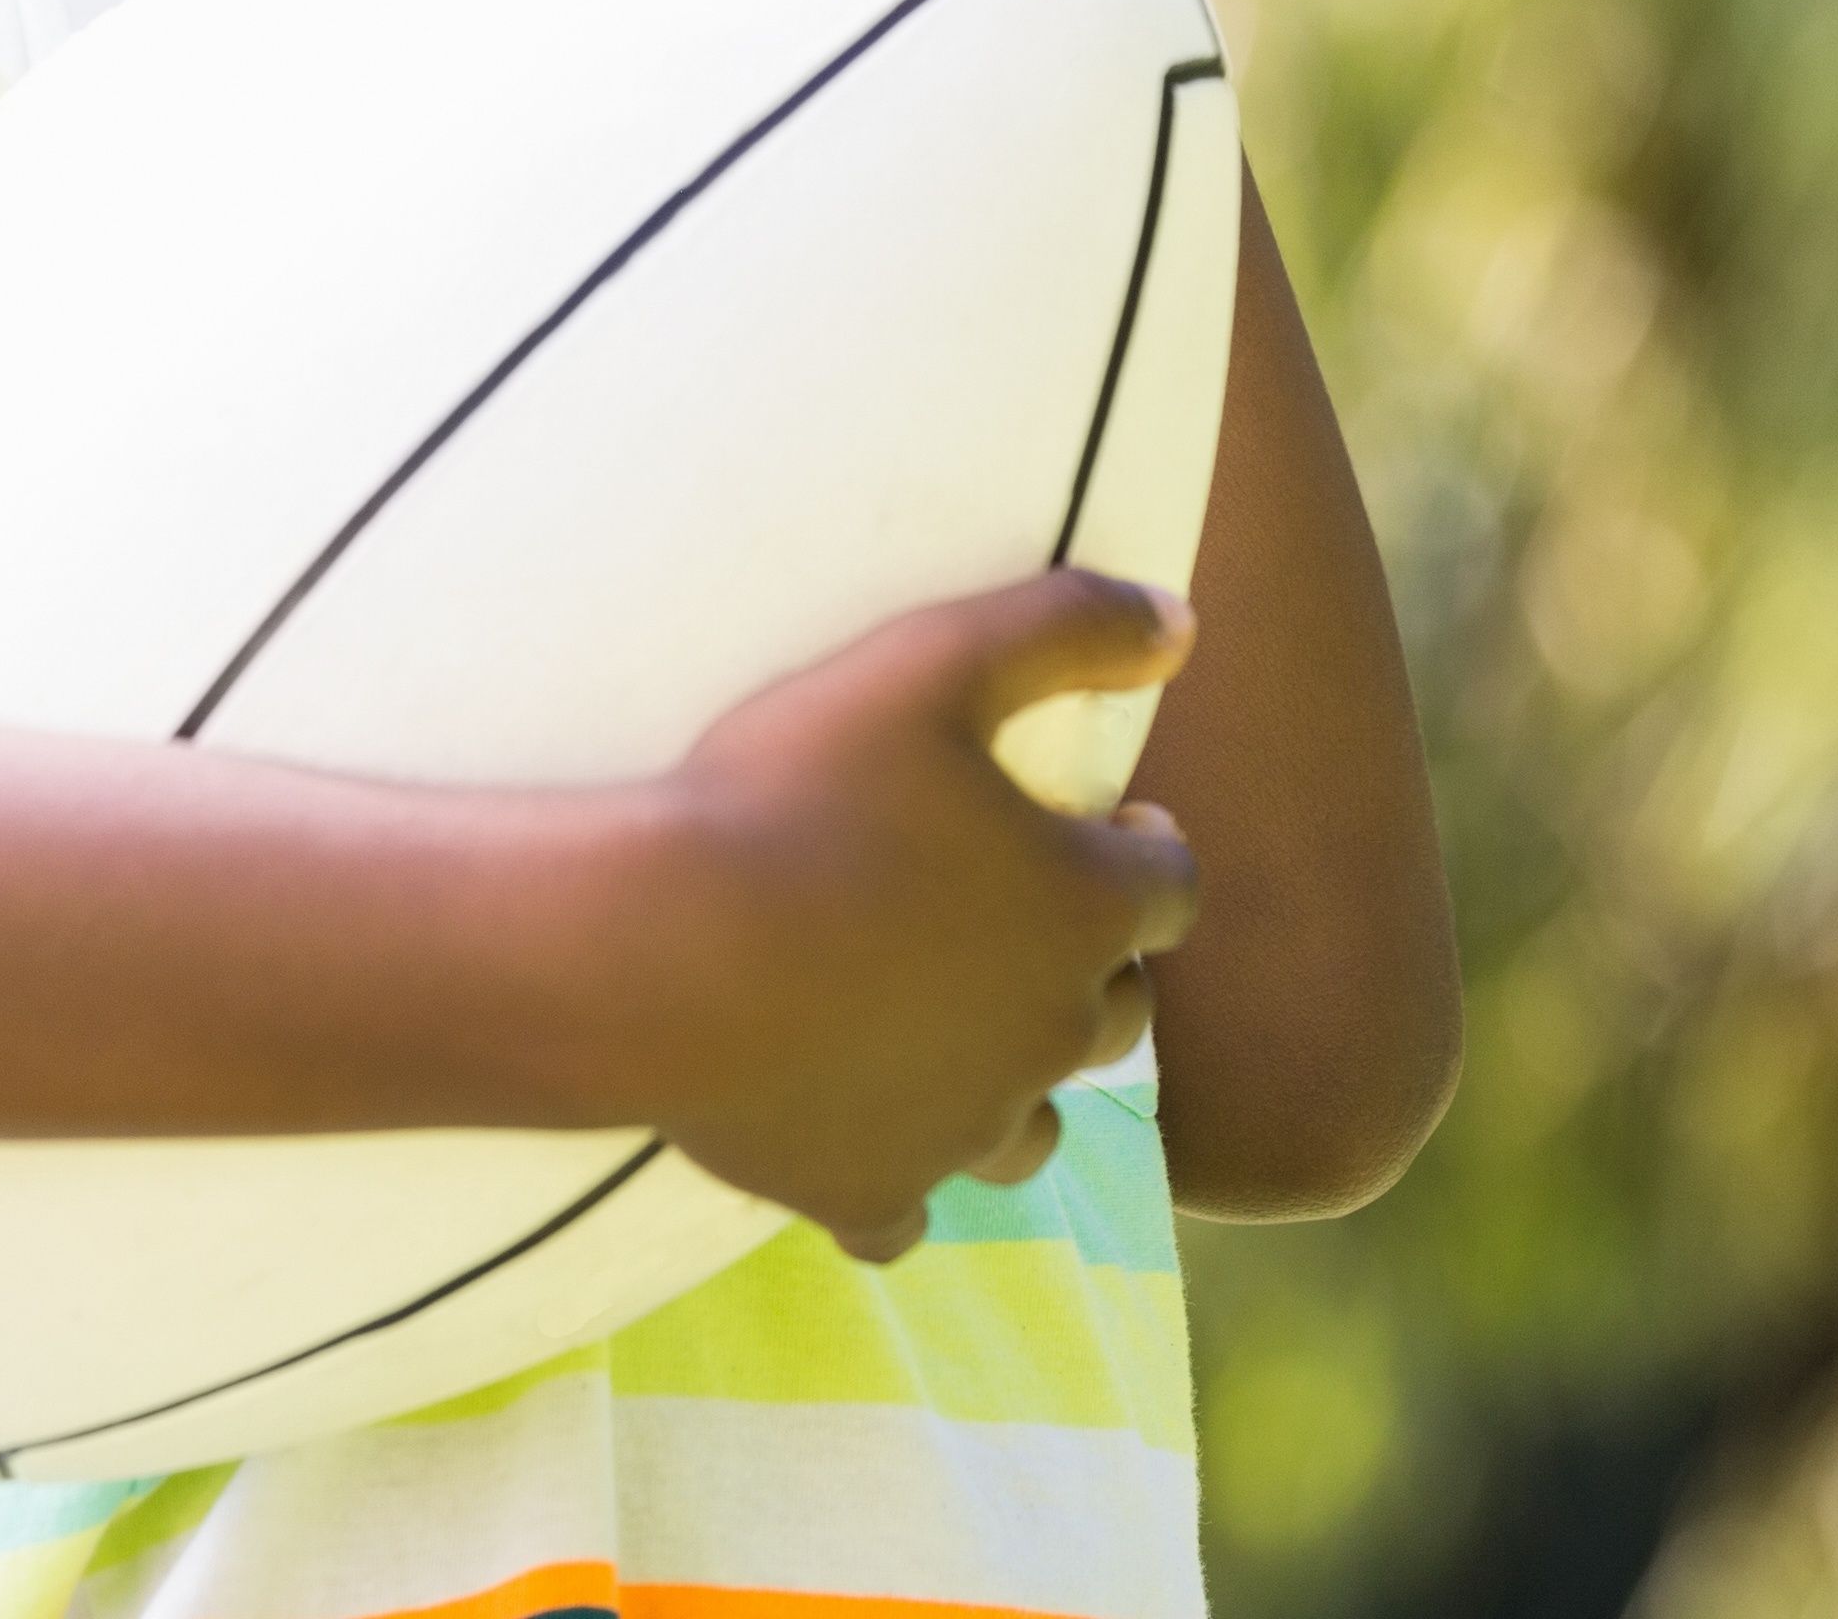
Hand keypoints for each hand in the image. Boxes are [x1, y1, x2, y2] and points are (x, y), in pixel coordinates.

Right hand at [610, 569, 1203, 1260]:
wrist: (653, 949)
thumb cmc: (791, 791)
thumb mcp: (931, 659)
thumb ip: (1067, 625)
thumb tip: (1184, 620)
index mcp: (1079, 909)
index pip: (1171, 889)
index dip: (1146, 853)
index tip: (1110, 827)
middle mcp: (1046, 1036)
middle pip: (1120, 1015)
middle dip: (1092, 964)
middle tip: (1025, 917)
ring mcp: (959, 1130)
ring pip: (1037, 1129)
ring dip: (1018, 1081)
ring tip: (963, 1033)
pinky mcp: (868, 1192)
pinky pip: (909, 1216)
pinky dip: (901, 1183)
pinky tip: (866, 1138)